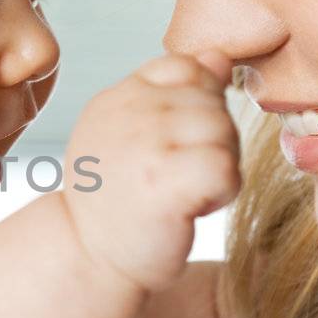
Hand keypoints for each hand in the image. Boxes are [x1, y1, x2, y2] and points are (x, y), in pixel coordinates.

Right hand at [60, 49, 238, 294]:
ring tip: (183, 192)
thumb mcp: (137, 137)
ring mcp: (144, 144)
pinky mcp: (165, 181)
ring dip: (219, 168)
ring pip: (225, 132)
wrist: (90, 261)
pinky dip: (222, 193)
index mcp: (117, 97)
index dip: (198, 106)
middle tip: (179, 177)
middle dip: (212, 141)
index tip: (175, 145)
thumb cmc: (120, 202)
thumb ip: (174, 93)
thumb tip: (219, 56)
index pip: (185, 67)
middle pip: (212, 102)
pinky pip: (227, 168)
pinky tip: (192, 207)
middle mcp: (126, 112)